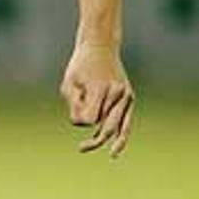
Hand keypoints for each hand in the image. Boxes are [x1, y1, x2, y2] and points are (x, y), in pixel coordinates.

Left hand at [60, 42, 134, 156]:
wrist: (101, 47)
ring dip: (104, 137)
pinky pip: (126, 121)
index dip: (79, 118)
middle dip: (95, 140)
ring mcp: (126, 96)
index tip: (73, 106)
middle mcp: (117, 94)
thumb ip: (74, 104)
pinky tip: (114, 150)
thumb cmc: (80, 66)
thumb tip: (85, 125)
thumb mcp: (69, 83)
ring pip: (116, 126)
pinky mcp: (130, 97)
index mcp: (101, 89)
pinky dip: (121, 136)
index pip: (90, 118)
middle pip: (107, 127)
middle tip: (81, 149)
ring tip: (90, 148)